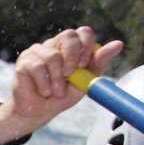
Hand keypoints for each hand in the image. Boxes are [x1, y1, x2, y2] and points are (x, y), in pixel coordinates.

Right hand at [0, 27, 124, 144]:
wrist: (40, 112)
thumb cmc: (62, 95)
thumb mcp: (85, 81)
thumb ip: (98, 63)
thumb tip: (118, 44)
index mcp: (72, 47)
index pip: (83, 32)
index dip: (86, 46)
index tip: (84, 65)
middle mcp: (55, 44)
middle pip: (69, 36)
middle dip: (73, 58)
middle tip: (71, 75)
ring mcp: (38, 50)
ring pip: (53, 56)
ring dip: (57, 79)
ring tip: (55, 91)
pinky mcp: (25, 60)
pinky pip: (38, 67)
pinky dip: (44, 84)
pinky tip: (44, 90)